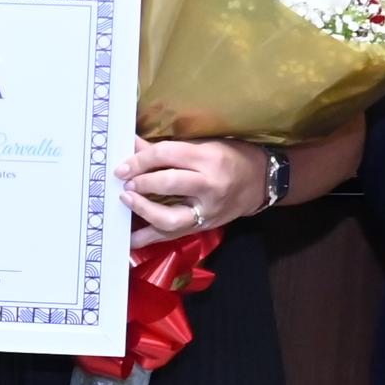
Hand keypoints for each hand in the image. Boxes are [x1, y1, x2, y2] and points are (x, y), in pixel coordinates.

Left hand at [118, 136, 266, 249]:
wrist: (261, 182)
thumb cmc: (231, 157)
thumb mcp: (203, 146)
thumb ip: (167, 149)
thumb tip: (132, 146)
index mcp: (208, 157)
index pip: (167, 155)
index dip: (140, 159)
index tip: (122, 165)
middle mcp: (209, 185)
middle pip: (168, 184)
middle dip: (141, 183)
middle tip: (124, 182)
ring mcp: (207, 210)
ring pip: (170, 217)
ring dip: (143, 211)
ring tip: (127, 201)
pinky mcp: (204, 226)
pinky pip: (173, 235)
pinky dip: (150, 238)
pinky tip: (132, 238)